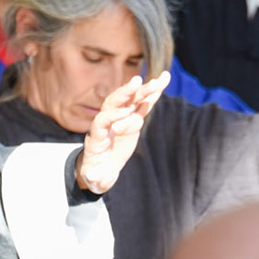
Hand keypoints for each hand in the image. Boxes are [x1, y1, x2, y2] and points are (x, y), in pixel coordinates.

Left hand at [77, 71, 168, 192]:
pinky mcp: (132, 119)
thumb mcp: (94, 179)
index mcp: (96, 137)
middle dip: (125, 93)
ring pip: (131, 100)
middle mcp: (106, 123)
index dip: (111, 117)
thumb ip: (95, 178)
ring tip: (161, 78)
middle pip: (113, 103)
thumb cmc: (97, 174)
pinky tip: (164, 81)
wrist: (101, 167)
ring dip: (145, 89)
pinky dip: (153, 93)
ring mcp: (120, 119)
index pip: (101, 121)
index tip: (123, 115)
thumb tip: (94, 177)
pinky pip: (142, 104)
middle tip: (137, 82)